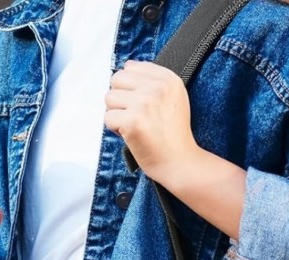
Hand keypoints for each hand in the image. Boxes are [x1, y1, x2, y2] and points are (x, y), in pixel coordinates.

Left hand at [104, 60, 200, 184]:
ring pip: (109, 98)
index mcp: (169, 79)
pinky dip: (116, 130)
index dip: (132, 87)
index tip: (146, 104)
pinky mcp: (133, 121)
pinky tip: (133, 135)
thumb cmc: (173, 134)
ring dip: (118, 114)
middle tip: (138, 116)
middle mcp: (158, 88)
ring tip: (136, 126)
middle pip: (116, 79)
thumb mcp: (174, 98)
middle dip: (121, 98)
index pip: (131, 67)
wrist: (180, 162)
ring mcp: (145, 104)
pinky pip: (107, 118)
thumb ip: (152, 81)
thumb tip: (125, 67)